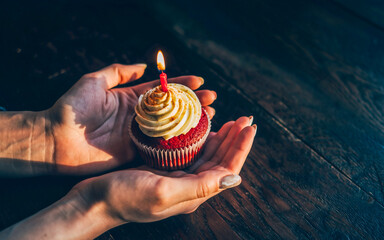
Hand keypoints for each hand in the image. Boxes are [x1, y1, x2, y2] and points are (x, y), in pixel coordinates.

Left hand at [47, 64, 216, 174]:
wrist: (55, 139)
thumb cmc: (71, 108)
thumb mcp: (94, 81)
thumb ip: (119, 71)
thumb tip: (144, 65)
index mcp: (131, 99)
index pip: (162, 90)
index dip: (181, 84)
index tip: (200, 80)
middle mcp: (139, 117)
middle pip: (171, 109)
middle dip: (192, 103)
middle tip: (212, 100)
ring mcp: (138, 135)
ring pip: (170, 128)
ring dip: (191, 123)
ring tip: (210, 116)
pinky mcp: (135, 153)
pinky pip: (160, 148)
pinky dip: (177, 144)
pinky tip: (195, 140)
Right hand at [75, 117, 255, 223]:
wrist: (95, 201)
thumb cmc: (125, 197)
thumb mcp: (163, 191)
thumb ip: (200, 186)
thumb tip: (235, 178)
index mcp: (195, 194)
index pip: (228, 169)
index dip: (241, 148)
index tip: (250, 126)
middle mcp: (191, 188)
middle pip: (221, 161)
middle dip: (235, 139)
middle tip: (245, 118)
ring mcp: (179, 179)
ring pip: (208, 156)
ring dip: (221, 138)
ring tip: (231, 121)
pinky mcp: (166, 172)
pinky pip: (192, 153)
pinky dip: (201, 139)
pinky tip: (204, 129)